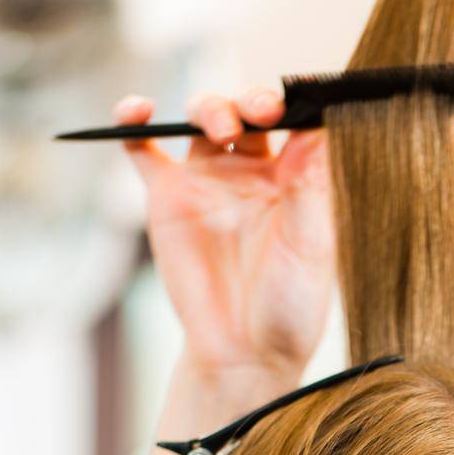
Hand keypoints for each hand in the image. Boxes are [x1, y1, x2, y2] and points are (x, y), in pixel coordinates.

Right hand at [113, 87, 335, 381]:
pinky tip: (138, 110)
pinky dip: (136, 121)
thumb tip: (317, 123)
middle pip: (248, 109)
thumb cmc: (288, 307)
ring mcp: (208, 180)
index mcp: (294, 179)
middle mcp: (251, 172)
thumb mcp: (310, 246)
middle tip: (257, 112)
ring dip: (208, 105)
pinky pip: (145, 148)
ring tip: (215, 125)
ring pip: (202, 117)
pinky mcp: (167, 196)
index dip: (294, 102)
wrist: (243, 353)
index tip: (294, 102)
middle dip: (251, 100)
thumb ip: (310, 185)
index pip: (294, 121)